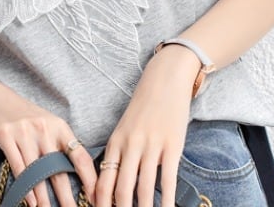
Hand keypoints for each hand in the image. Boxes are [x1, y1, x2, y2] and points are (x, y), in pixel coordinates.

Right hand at [0, 81, 97, 206]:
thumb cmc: (25, 116)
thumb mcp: (48, 124)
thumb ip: (60, 145)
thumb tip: (77, 175)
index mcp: (60, 126)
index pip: (79, 156)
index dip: (89, 179)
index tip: (94, 198)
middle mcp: (44, 129)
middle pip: (58, 170)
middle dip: (67, 197)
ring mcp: (25, 132)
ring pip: (37, 173)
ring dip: (44, 199)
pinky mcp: (6, 136)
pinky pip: (18, 168)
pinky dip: (26, 188)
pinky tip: (31, 202)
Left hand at [95, 46, 199, 206]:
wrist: (165, 80)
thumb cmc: (144, 106)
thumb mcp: (125, 128)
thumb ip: (119, 153)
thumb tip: (112, 184)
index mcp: (115, 141)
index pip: (103, 181)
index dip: (101, 204)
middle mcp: (130, 145)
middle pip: (122, 190)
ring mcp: (152, 146)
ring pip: (144, 189)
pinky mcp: (172, 146)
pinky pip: (168, 180)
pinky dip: (167, 201)